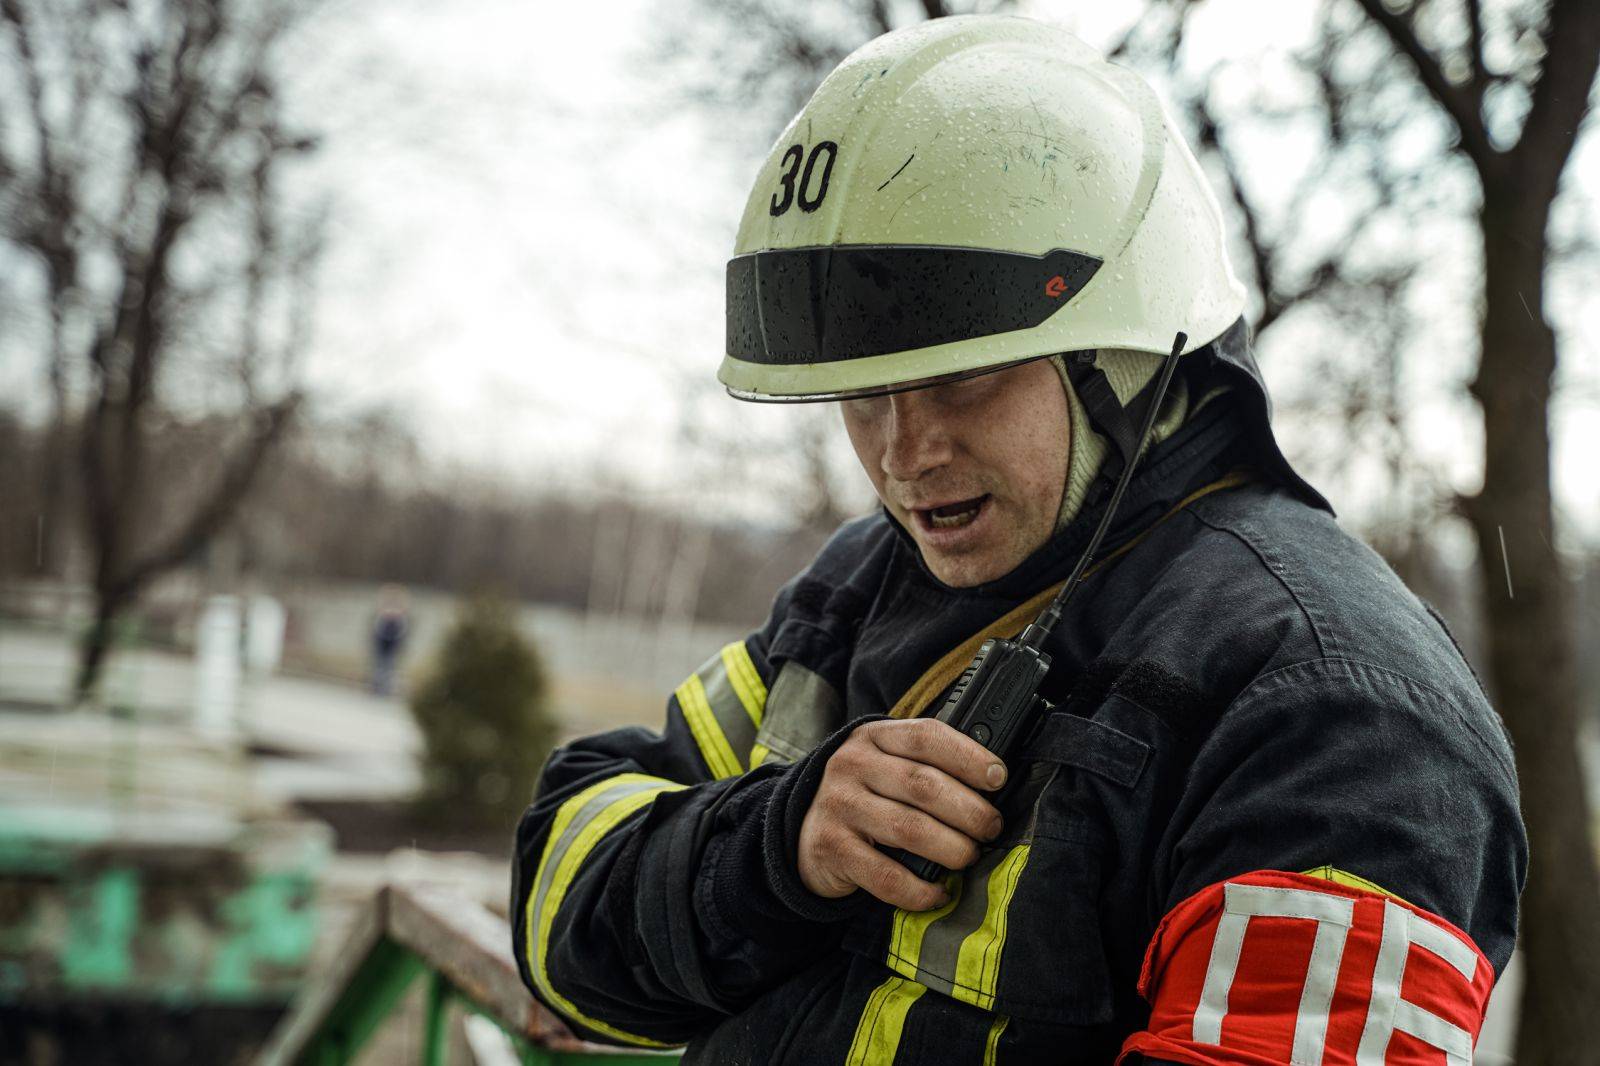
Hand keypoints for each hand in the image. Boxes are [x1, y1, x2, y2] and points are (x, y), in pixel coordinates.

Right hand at [797, 718, 1006, 910]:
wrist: (800, 828)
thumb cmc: (864, 794)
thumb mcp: (884, 762)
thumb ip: (924, 763)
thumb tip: (991, 783)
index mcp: (873, 737)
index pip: (927, 736)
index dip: (969, 757)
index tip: (998, 778)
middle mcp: (853, 766)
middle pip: (924, 786)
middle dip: (970, 811)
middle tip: (990, 828)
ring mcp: (839, 806)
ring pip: (910, 829)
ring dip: (952, 848)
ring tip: (969, 856)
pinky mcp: (832, 849)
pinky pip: (887, 876)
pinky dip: (921, 889)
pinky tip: (938, 891)